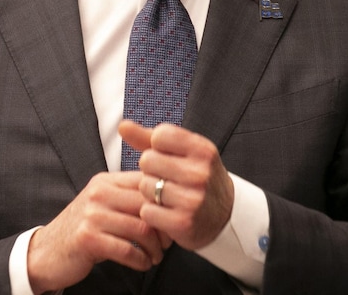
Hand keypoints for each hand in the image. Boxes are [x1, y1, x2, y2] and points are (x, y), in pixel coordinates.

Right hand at [26, 170, 171, 292]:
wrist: (46, 252)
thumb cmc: (83, 229)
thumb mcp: (102, 204)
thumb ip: (128, 197)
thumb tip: (167, 199)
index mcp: (106, 181)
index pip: (146, 183)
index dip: (166, 203)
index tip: (173, 219)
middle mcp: (99, 193)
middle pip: (147, 206)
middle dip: (164, 227)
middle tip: (168, 242)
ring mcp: (92, 215)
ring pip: (141, 229)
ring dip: (154, 247)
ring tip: (156, 256)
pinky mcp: (88, 239)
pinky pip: (127, 249)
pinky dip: (141, 260)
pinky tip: (143, 264)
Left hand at [120, 120, 234, 250]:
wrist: (225, 215)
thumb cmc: (197, 178)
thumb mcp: (184, 153)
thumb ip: (150, 138)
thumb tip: (122, 125)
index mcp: (203, 150)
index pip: (160, 136)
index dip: (157, 148)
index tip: (169, 159)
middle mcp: (200, 172)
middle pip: (148, 160)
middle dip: (151, 170)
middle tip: (166, 179)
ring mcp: (193, 199)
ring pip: (145, 186)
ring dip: (150, 193)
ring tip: (167, 196)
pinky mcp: (183, 222)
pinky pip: (147, 211)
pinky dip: (152, 213)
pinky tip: (166, 213)